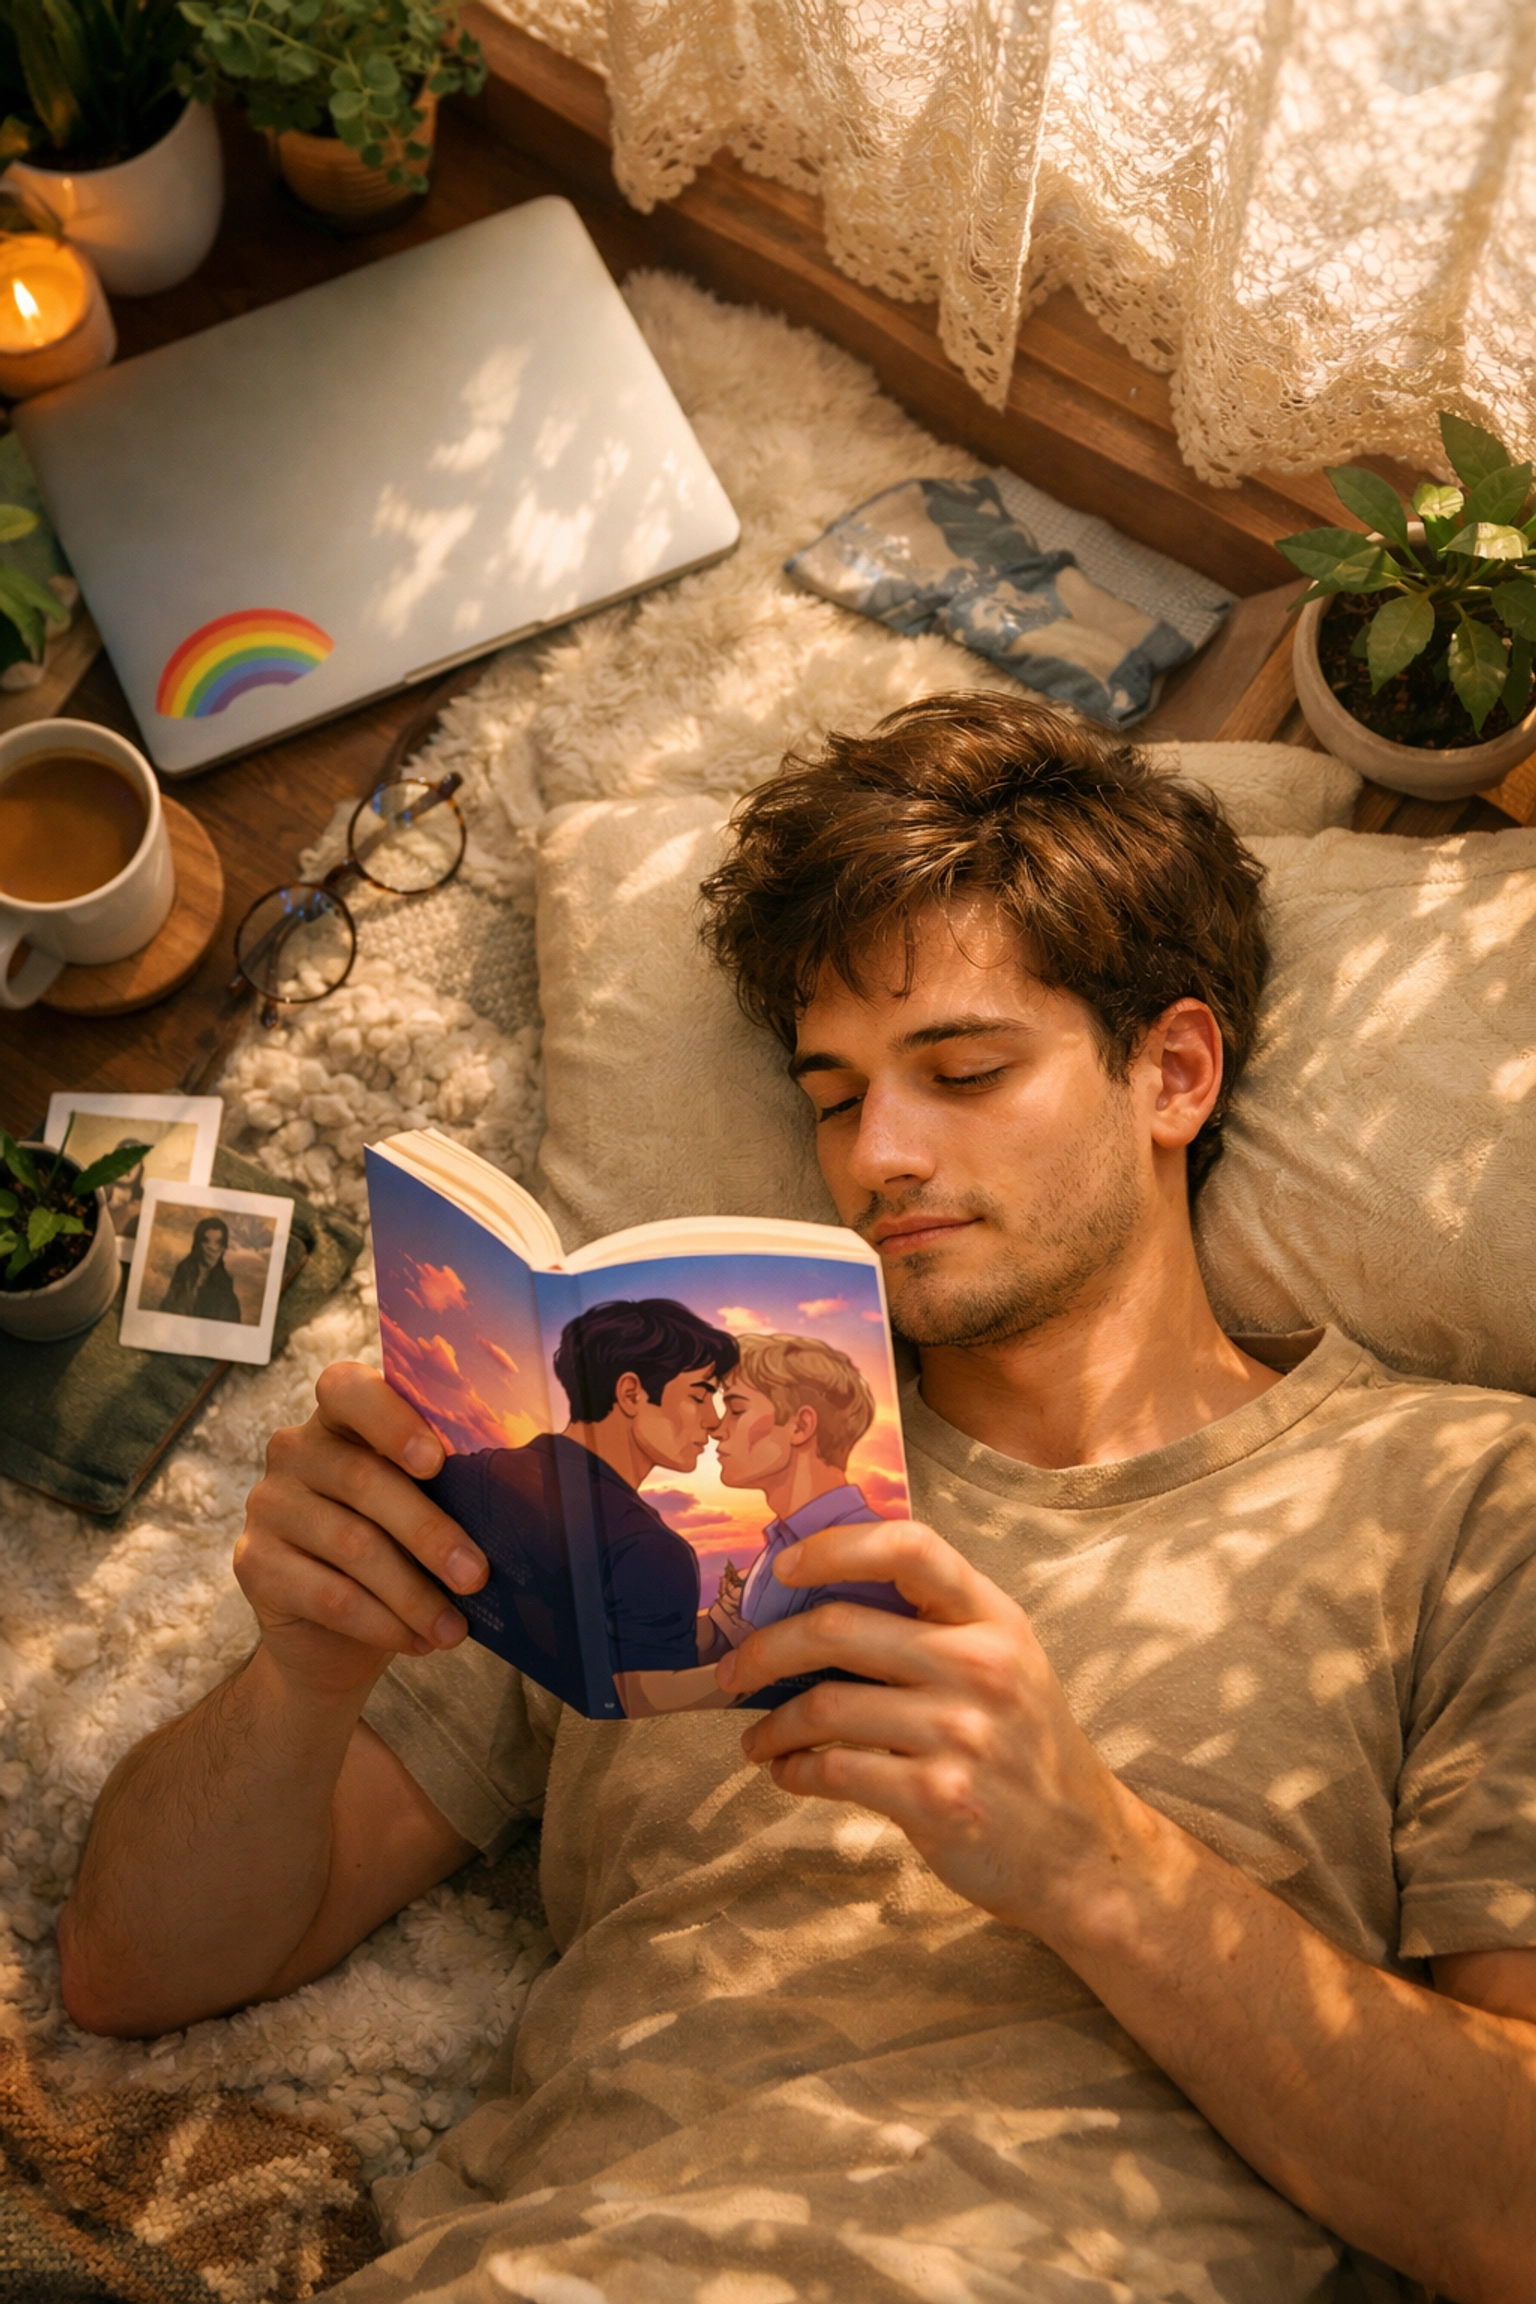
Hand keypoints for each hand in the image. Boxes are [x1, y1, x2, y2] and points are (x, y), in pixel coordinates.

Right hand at [236, 1362, 487, 1701]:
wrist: (331, 1635)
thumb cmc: (397, 1552)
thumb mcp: (423, 1508)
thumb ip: (448, 1487)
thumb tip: (520, 1501)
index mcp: (339, 1417)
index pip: (347, 1389)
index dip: (391, 1419)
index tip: (437, 1461)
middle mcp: (294, 1450)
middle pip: (362, 1480)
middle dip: (429, 1532)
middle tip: (476, 1576)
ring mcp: (268, 1504)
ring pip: (352, 1545)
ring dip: (414, 1593)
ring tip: (455, 1627)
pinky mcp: (253, 1563)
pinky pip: (329, 1594)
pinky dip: (383, 1622)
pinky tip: (419, 1640)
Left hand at [717, 1519, 1145, 1942]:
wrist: (1083, 1853)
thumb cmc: (1026, 1750)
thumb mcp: (1005, 1666)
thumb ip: (933, 1628)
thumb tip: (814, 1605)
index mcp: (994, 1619)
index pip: (910, 1548)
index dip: (834, 1547)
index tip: (782, 1568)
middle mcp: (981, 1666)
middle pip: (839, 1628)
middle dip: (766, 1648)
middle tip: (734, 1670)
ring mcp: (961, 1733)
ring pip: (824, 1706)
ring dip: (773, 1726)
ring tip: (759, 1740)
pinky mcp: (939, 1797)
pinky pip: (835, 1771)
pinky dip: (796, 1772)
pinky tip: (790, 1774)